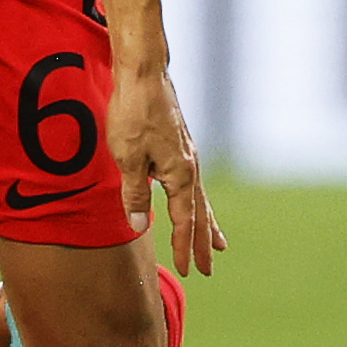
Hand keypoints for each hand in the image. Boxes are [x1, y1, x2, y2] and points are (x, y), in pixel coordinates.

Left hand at [111, 62, 224, 274]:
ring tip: (218, 243)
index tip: (187, 271)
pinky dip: (198, 202)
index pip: (184, 220)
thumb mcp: (127, 160)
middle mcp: (190, 167)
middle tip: (210, 268)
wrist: (144, 75)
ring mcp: (188, 156)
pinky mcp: (181, 146)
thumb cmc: (133, 115)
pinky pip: (194, 183)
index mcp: (179, 174)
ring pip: (201, 198)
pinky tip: (194, 203)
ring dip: (208, 223)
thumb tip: (140, 225)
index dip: (184, 247)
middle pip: (200, 213)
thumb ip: (134, 195)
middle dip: (204, 242)